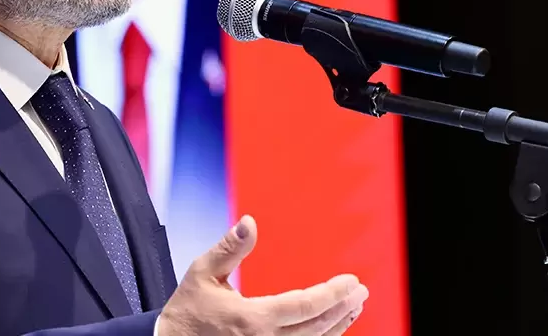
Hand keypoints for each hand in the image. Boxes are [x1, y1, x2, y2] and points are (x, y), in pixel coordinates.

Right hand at [157, 215, 368, 335]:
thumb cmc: (188, 309)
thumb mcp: (203, 272)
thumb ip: (229, 247)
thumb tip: (249, 222)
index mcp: (252, 318)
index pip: (305, 306)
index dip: (332, 293)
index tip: (351, 281)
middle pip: (317, 327)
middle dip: (342, 307)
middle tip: (359, 291)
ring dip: (337, 324)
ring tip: (353, 307)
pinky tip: (331, 326)